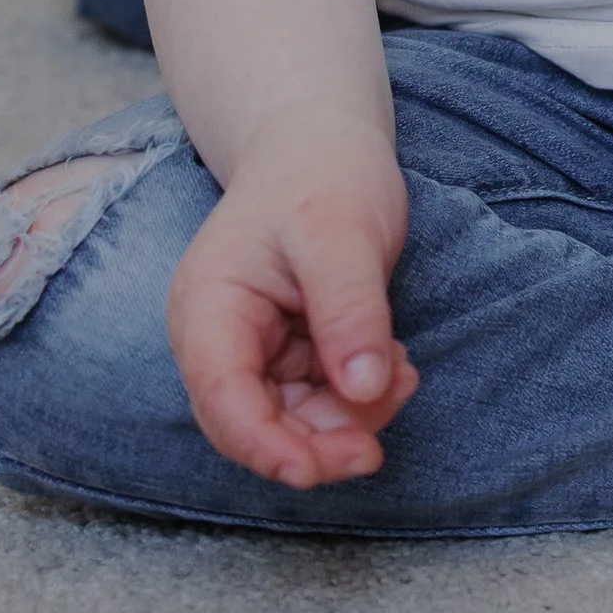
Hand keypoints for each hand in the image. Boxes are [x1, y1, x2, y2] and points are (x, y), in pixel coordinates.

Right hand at [166, 119, 416, 488]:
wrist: (323, 142)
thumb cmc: (322, 174)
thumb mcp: (342, 233)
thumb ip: (349, 310)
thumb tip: (363, 392)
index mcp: (209, 308)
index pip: (222, 399)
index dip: (265, 446)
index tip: (319, 470)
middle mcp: (219, 338)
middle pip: (253, 423)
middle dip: (315, 443)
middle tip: (376, 448)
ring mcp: (253, 349)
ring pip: (292, 420)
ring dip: (348, 419)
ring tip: (403, 373)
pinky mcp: (289, 352)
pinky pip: (319, 398)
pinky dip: (358, 395)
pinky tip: (396, 365)